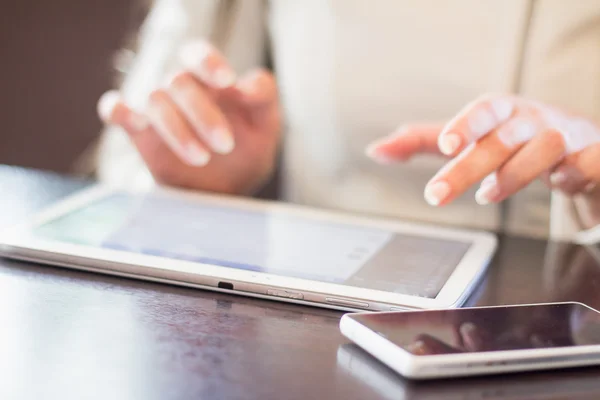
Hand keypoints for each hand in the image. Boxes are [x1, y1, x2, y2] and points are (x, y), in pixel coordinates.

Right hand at [98, 40, 280, 194]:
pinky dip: (117, 110)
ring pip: (153, 99)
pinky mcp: (138, 131)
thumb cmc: (248, 151)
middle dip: (203, 113)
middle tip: (226, 145)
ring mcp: (157, 108)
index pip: (198, 53)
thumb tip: (245, 84)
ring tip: (202, 158)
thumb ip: (263, 97)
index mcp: (209, 79)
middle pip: (178, 81)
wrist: (225, 191)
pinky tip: (133, 123)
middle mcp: (180, 88)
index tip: (227, 81)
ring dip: (176, 129)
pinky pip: (115, 109)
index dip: (209, 61)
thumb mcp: (266, 125)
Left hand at [367, 95, 599, 209]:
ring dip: (515, 174)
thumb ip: (423, 142)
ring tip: (487, 195)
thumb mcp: (468, 135)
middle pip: (503, 138)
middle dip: (468, 167)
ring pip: (546, 148)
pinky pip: (591, 161)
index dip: (465, 125)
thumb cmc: (511, 137)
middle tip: (435, 195)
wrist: (576, 140)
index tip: (445, 145)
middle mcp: (532, 120)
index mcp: (502, 112)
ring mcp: (565, 137)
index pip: (484, 110)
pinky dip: (578, 171)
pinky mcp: (592, 157)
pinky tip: (561, 184)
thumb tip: (376, 150)